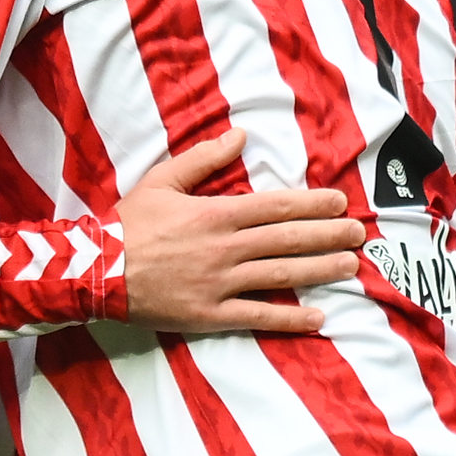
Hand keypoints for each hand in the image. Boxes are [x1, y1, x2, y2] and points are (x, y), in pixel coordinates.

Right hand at [117, 131, 361, 335]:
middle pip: (288, 240)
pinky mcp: (210, 315)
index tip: (340, 201)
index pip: (276, 207)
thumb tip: (240, 136)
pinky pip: (258, 317)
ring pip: (280, 276)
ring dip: (320, 270)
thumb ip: (203, 159)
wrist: (96, 271)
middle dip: (328, 235)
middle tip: (359, 233)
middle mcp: (225, 249)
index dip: (312, 204)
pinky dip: (290, 318)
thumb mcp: (161, 181)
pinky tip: (318, 318)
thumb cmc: (128, 224)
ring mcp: (220, 284)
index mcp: (216, 214)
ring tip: (350, 266)